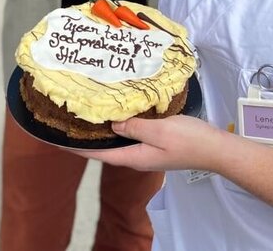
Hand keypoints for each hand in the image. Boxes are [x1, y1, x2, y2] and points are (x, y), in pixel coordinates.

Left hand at [74, 115, 230, 172]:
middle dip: (87, 137)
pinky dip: (121, 126)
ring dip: (103, 131)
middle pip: (105, 149)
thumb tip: (112, 125)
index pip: (98, 154)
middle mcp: (137, 157)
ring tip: (88, 115)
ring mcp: (147, 152)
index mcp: (134, 157)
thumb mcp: (159, 129)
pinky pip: (132, 135)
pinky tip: (119, 114)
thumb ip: (134, 127)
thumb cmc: (189, 140)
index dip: (76, 148)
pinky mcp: (157, 144)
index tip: (56, 140)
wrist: (215, 148)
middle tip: (69, 120)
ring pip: (118, 141)